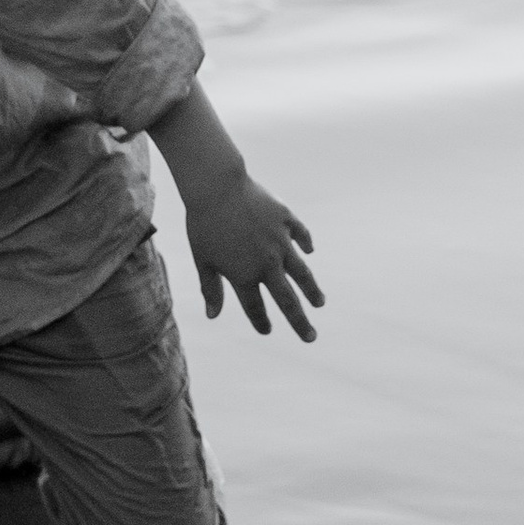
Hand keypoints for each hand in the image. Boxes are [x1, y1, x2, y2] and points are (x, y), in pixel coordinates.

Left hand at [186, 174, 322, 340]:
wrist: (218, 187)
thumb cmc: (203, 224)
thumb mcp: (203, 260)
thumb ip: (211, 289)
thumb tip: (212, 316)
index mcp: (244, 276)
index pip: (255, 307)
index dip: (261, 322)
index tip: (266, 331)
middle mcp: (266, 263)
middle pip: (287, 300)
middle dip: (299, 321)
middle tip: (311, 338)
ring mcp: (280, 242)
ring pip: (301, 273)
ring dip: (312, 290)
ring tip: (320, 303)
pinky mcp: (286, 219)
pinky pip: (301, 234)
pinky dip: (306, 243)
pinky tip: (310, 251)